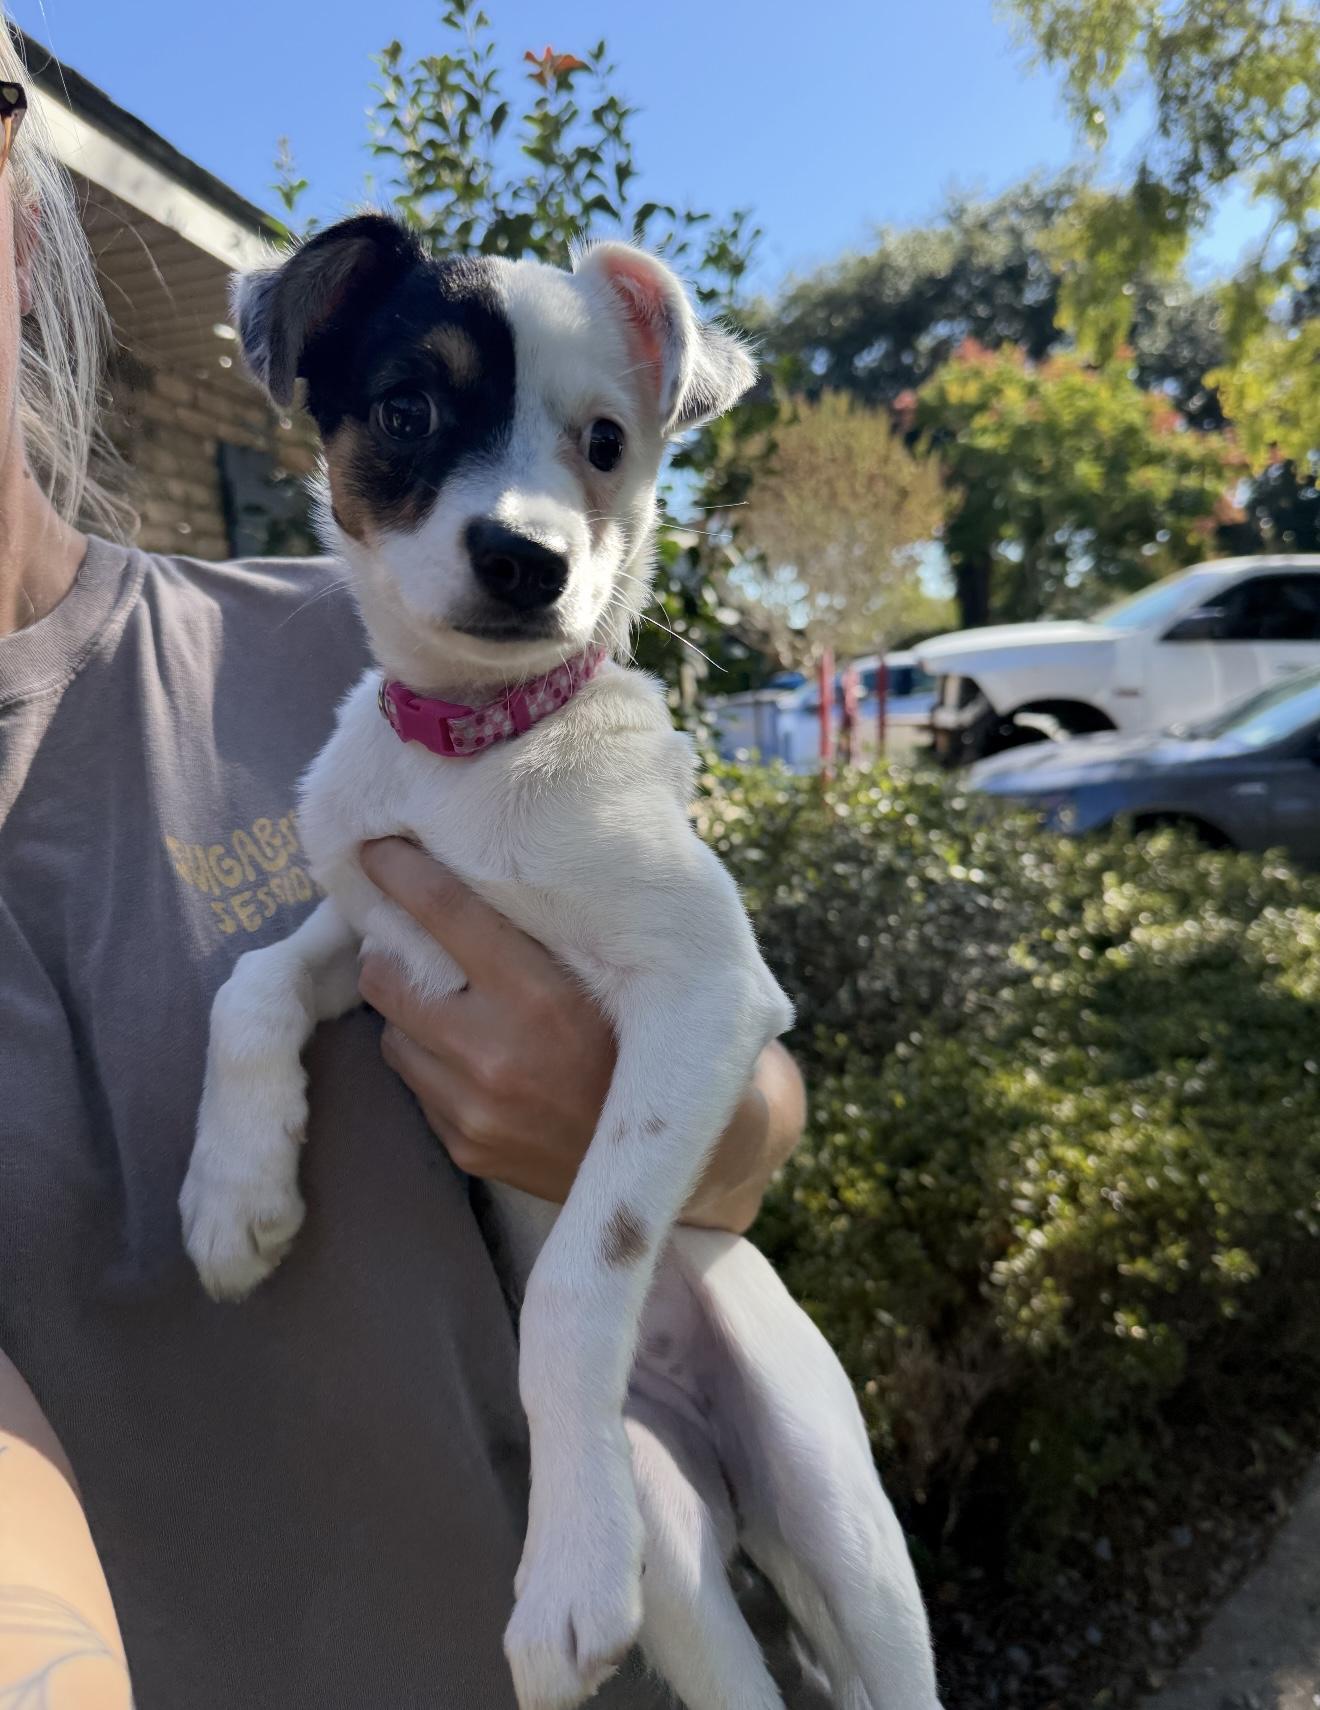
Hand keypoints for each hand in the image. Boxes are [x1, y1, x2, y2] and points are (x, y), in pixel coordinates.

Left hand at [357, 837, 803, 1232]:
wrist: (689, 1153)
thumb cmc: (651, 1033)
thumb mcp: (615, 970)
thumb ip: (547, 930)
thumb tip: (481, 864)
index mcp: (540, 996)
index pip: (443, 913)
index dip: (400, 873)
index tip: (377, 848)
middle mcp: (496, 1053)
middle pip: (388, 978)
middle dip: (387, 948)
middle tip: (401, 931)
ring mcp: (475, 1107)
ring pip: (394, 1034)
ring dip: (410, 1010)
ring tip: (446, 998)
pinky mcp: (467, 1146)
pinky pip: (419, 1086)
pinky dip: (434, 1062)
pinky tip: (473, 1055)